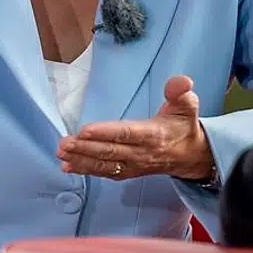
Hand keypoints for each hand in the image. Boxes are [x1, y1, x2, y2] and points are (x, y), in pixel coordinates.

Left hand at [57, 75, 215, 181]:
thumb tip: (182, 81)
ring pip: (104, 164)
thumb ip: (181, 92)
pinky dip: (86, 170)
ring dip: (81, 159)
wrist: (191, 156)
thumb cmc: (183, 127)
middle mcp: (141, 153)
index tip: (85, 129)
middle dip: (85, 148)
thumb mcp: (188, 106)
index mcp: (154, 135)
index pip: (127, 134)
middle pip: (110, 152)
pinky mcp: (127, 171)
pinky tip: (68, 166)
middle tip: (63, 143)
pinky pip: (105, 172)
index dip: (106, 133)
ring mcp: (133, 165)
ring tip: (61, 153)